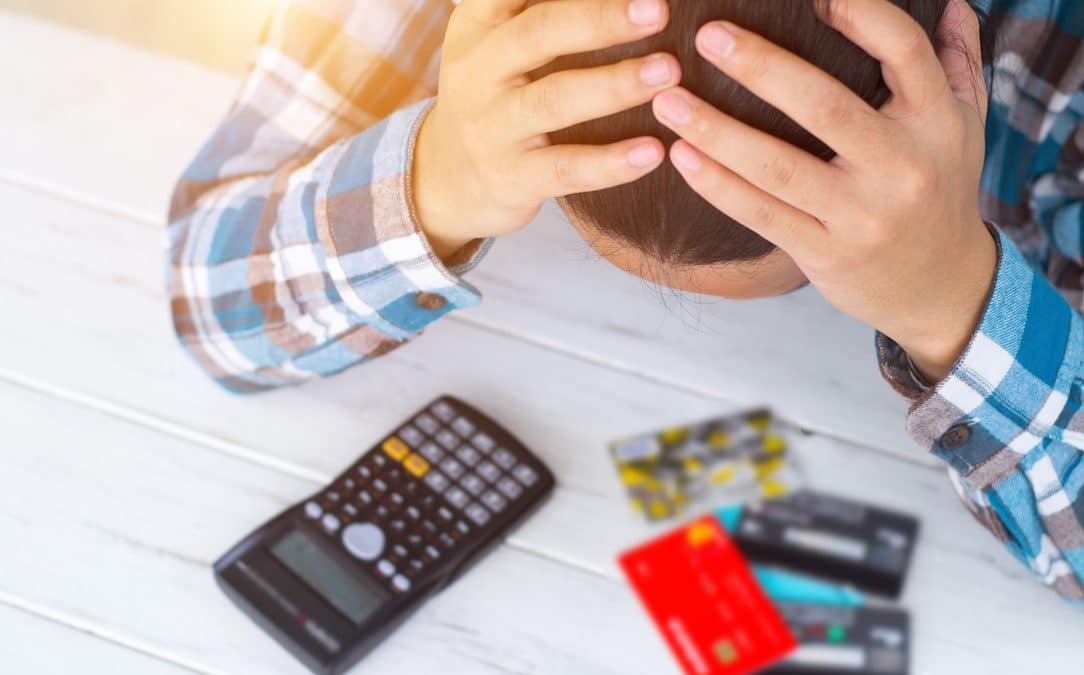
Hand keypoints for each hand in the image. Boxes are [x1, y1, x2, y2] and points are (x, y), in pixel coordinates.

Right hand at [414, 0, 680, 260]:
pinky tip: (653, 152)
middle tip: (659, 10)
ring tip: (668, 72)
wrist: (446, 179)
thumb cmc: (494, 97)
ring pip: (554, 100)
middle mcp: (478, 71)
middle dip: (603, 19)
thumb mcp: (496, 44)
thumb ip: (538, 13)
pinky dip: (611, 162)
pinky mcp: (510, 177)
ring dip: (615, 84)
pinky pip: (564, 169)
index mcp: (478, 26)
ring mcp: (491, 127)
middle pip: (540, 34)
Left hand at [653, 0, 995, 381]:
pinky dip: (717, 185)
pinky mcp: (826, 253)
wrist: (940, 286)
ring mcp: (862, 215)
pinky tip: (679, 155)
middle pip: (825, 105)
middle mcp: (903, 166)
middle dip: (761, 66)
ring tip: (668, 99)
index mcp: (937, 120)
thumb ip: (954, 60)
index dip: (857, 11)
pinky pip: (761, 214)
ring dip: (716, 130)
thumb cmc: (940, 187)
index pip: (900, 48)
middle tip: (708, 35)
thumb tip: (950, 0)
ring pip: (779, 166)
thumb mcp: (964, 124)